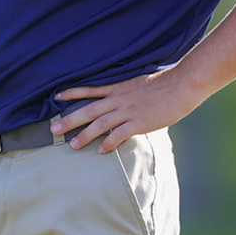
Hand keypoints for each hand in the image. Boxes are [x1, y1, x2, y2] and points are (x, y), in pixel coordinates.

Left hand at [52, 68, 199, 153]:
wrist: (181, 85)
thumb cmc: (164, 84)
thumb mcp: (140, 83)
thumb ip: (128, 92)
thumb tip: (122, 99)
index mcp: (119, 88)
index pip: (90, 90)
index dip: (72, 93)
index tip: (56, 96)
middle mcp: (119, 99)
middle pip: (89, 110)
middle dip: (70, 120)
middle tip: (54, 130)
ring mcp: (128, 111)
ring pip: (100, 124)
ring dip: (85, 135)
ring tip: (73, 145)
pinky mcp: (139, 122)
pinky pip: (120, 134)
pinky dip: (109, 143)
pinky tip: (101, 151)